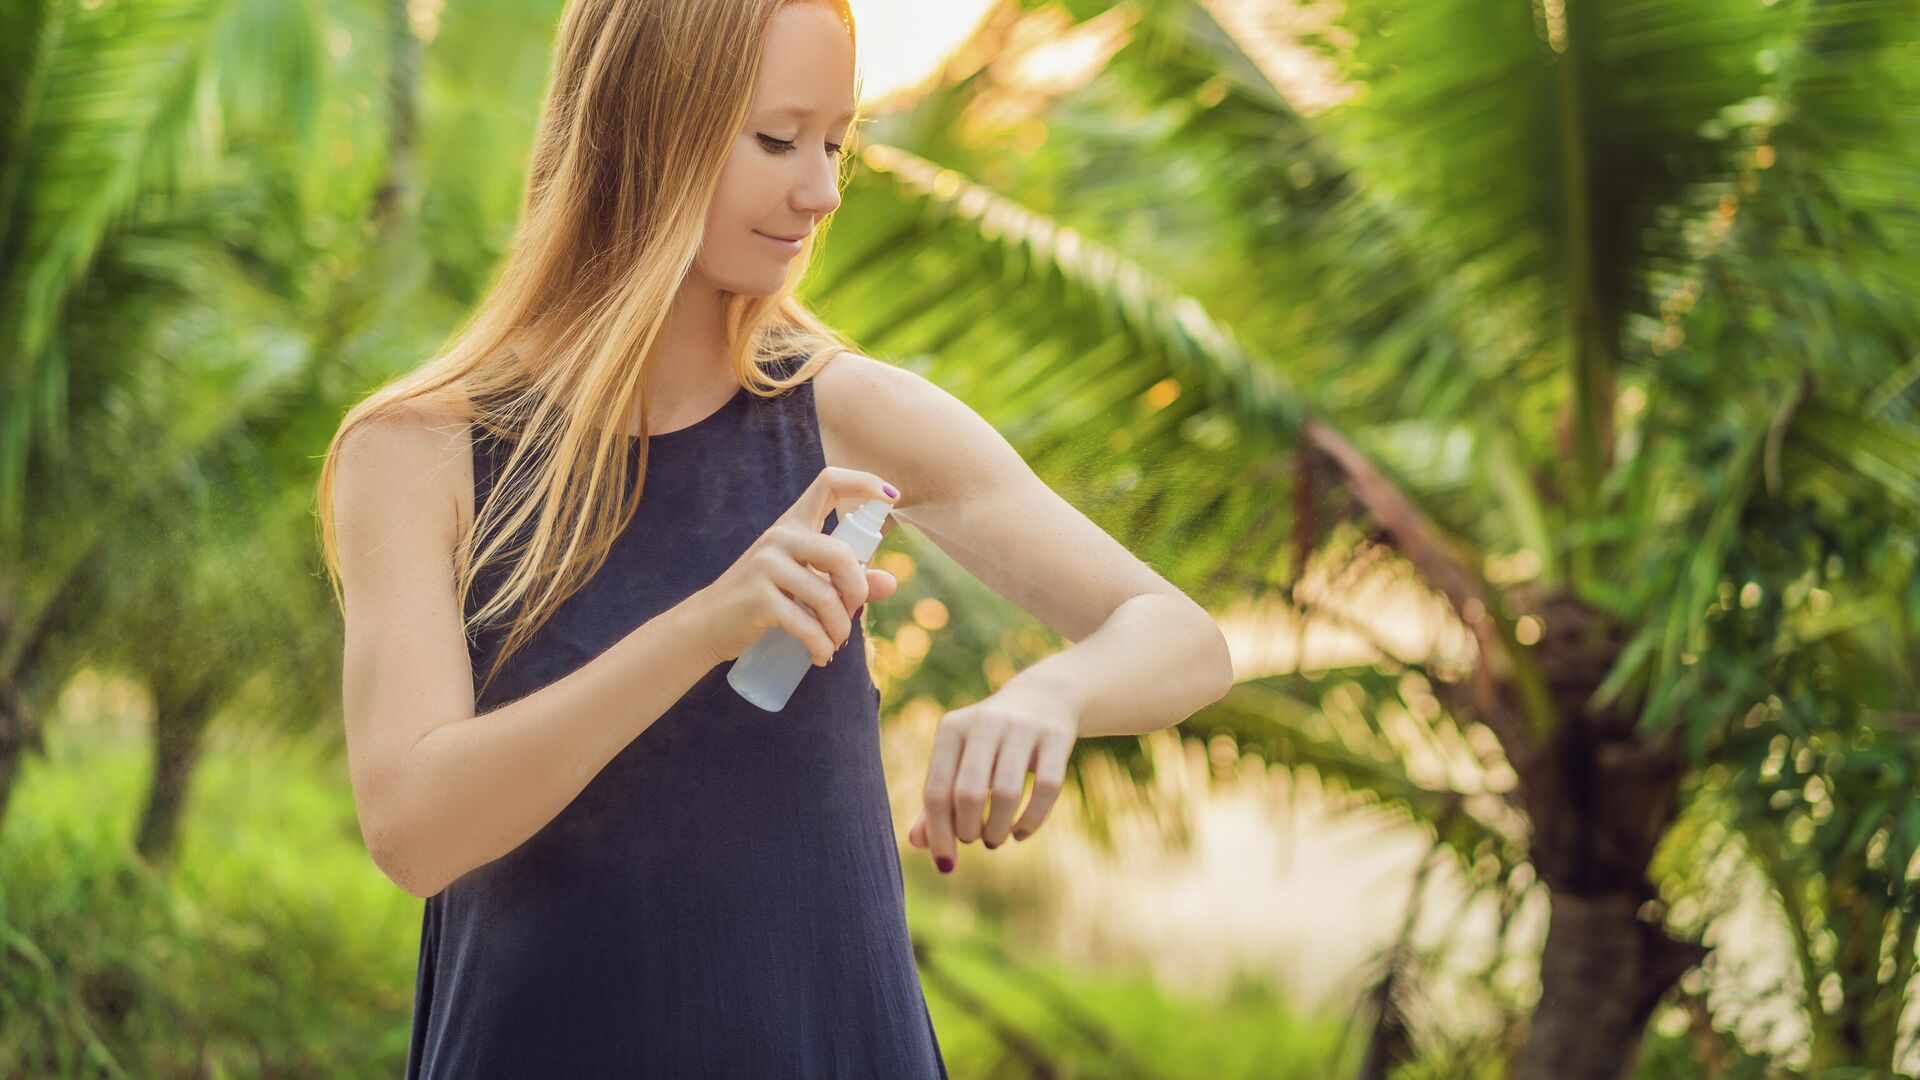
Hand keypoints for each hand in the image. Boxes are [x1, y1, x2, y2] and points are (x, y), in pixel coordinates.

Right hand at [691, 466, 899, 667]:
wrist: (709, 623)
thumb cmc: (763, 599)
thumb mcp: (805, 583)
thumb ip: (846, 580)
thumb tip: (891, 583)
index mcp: (793, 524)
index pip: (829, 483)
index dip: (864, 483)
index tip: (891, 497)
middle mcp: (780, 537)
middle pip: (841, 554)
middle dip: (858, 590)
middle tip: (853, 613)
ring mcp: (767, 566)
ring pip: (827, 596)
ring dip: (840, 628)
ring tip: (835, 644)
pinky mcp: (760, 598)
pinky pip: (807, 624)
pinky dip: (821, 646)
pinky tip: (821, 656)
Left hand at [909, 685, 1077, 873]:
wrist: (1043, 698)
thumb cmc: (989, 742)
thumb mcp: (959, 761)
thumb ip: (938, 800)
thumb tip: (917, 843)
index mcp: (951, 730)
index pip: (935, 791)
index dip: (938, 834)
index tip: (946, 864)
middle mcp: (984, 723)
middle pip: (967, 793)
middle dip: (968, 830)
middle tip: (975, 839)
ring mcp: (1022, 728)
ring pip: (1006, 792)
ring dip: (997, 829)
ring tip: (995, 839)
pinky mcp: (1056, 737)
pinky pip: (1046, 788)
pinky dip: (1032, 821)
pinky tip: (1021, 833)